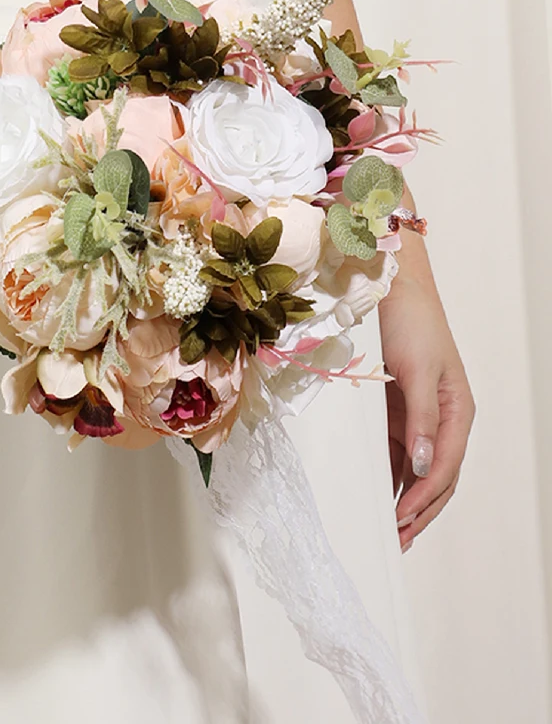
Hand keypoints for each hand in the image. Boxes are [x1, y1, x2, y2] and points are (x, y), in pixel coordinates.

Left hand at [379, 256, 475, 552]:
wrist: (394, 292)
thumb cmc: (412, 325)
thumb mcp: (418, 372)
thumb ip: (421, 419)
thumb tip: (422, 466)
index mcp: (457, 412)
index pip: (444, 467)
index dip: (423, 497)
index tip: (401, 519)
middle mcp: (442, 420)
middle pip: (436, 477)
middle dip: (418, 511)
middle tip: (396, 540)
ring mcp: (420, 417)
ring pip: (416, 470)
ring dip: (403, 499)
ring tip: (387, 528)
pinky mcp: (399, 412)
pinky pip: (396, 451)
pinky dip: (388, 475)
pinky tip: (376, 493)